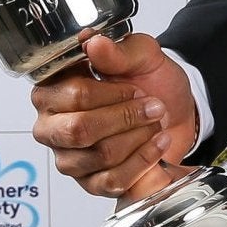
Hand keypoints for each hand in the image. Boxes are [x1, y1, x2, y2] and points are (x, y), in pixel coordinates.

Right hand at [30, 31, 198, 199]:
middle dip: (125, 118)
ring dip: (138, 137)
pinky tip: (157, 144)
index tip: (135, 88)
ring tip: (155, 123)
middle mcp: (52, 126)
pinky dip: (143, 160)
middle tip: (152, 107)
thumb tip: (92, 43)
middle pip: (79, 130)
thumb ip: (117, 50)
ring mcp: (69, 158)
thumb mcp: (141, 56)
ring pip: (100, 155)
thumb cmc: (150, 82)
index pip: (74, 95)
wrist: (175, 112)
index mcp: (53, 90)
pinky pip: (113, 180)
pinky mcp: (90, 183)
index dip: (112, 93)